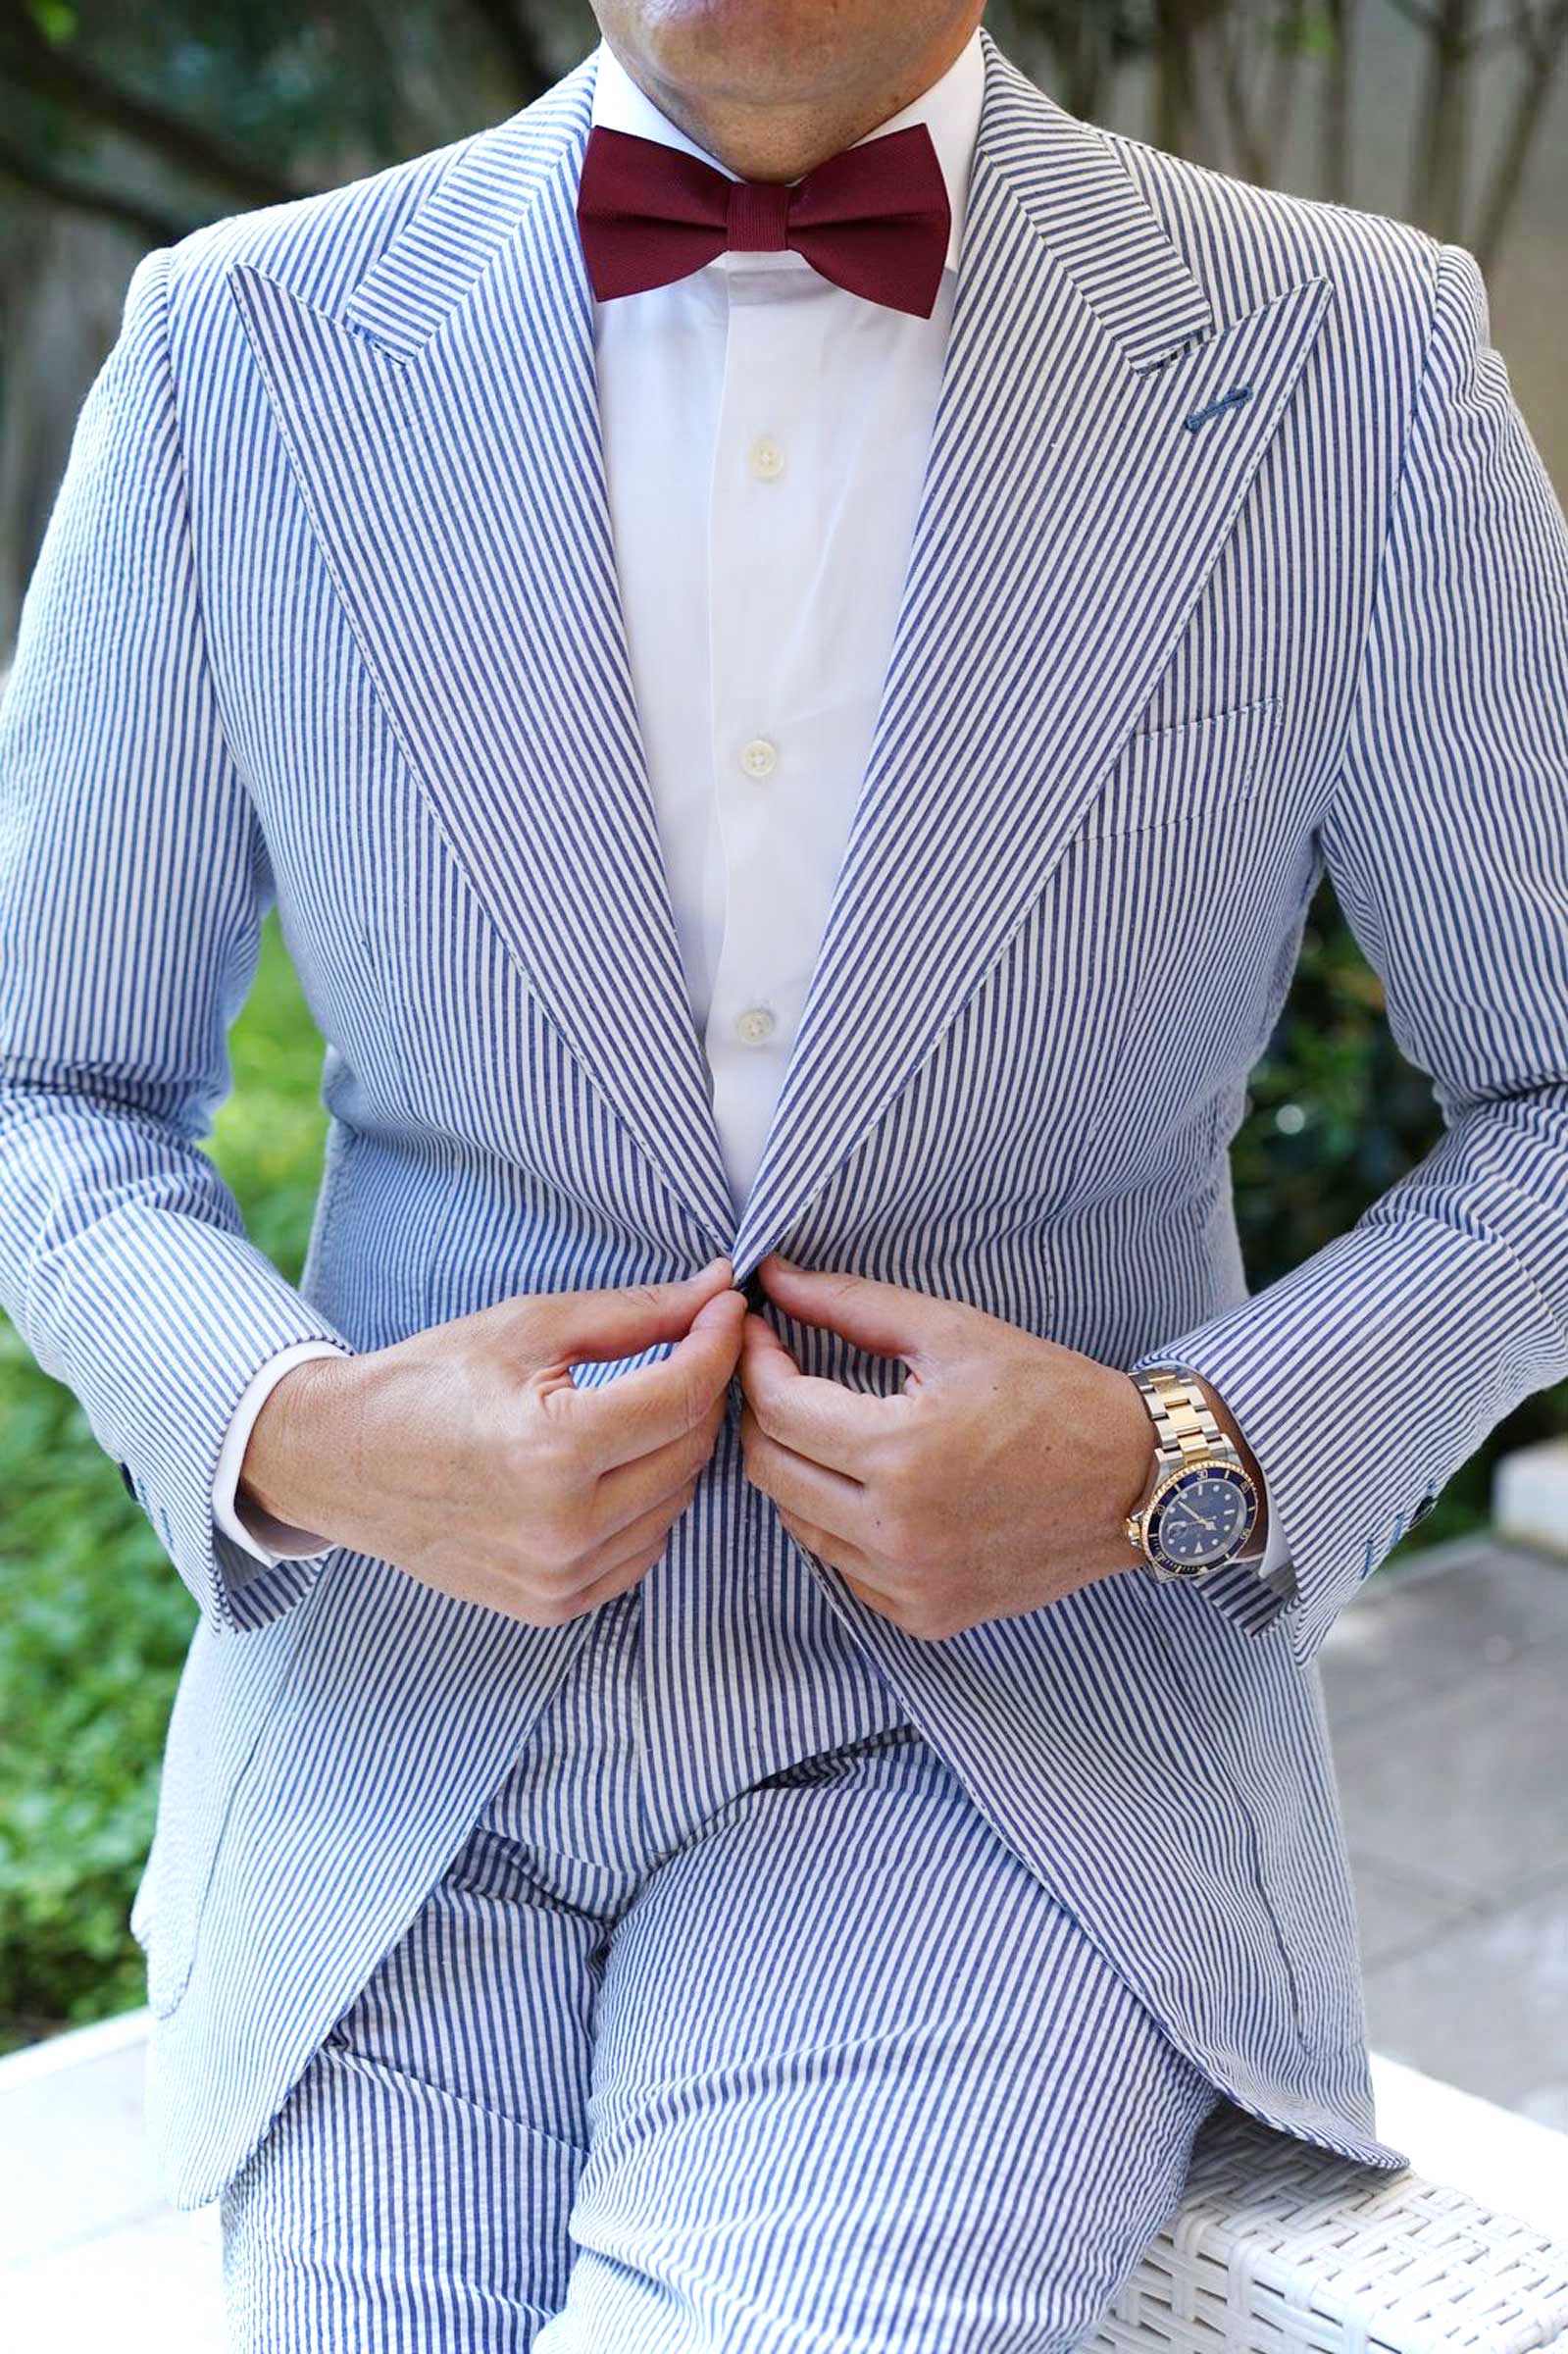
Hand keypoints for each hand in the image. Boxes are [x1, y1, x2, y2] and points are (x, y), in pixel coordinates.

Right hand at [238, 1257, 745, 1624]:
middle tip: (689, 1345)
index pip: (683, 1395)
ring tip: (642, 1405)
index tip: (725, 1308)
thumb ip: (635, 1313)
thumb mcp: (530, 1327)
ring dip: (676, 1449)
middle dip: (700, 1391)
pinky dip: (648, 1503)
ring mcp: (559, 1576)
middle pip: (690, 1450)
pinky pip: (643, 1549)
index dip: (717, 1342)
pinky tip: (616, 1465)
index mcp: (555, 1450)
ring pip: (677, 1503)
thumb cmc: (430, 1381)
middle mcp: (563, 1526)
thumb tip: (714, 1288)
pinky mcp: (553, 1604)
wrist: (344, 1460)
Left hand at [737, 1254, 1159, 1640]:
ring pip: (797, 1523)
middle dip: (764, 1413)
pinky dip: (839, 1522)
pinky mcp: (924, 1615)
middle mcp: (897, 1531)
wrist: (1136, 1481)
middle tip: (783, 1374)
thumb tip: (774, 1278)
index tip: (761, 1333)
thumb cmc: (1052, 1395)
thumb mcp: (953, 1332)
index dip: (756, 1363)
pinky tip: (871, 1485)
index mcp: (902, 1454)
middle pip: (770, 1470)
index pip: (779, 1410)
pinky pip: (842, 1566)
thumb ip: (851, 1305)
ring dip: (797, 1468)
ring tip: (828, 1427)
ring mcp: (909, 1583)